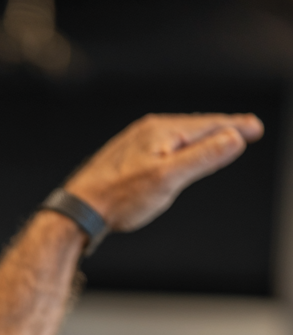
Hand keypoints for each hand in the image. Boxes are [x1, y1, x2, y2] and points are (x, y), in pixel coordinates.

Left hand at [65, 113, 263, 231]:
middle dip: (221, 129)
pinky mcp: (126, 157)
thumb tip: (233, 139)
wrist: (79, 210)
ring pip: (178, 137)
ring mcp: (135, 143)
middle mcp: (148, 131)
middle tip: (244, 130)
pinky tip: (178, 155)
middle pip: (195, 127)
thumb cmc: (118, 197)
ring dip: (201, 137)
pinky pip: (162, 146)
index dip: (235, 127)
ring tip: (219, 139)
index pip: (209, 125)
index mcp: (161, 131)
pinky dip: (180, 147)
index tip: (254, 128)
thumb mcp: (167, 178)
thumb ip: (202, 158)